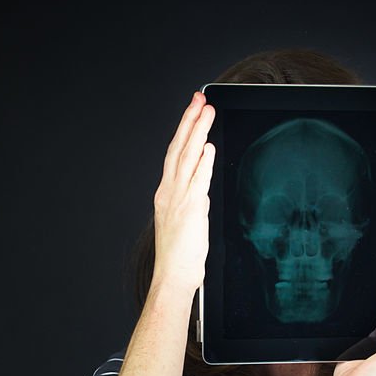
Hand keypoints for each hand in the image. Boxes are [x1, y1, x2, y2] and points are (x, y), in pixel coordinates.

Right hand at [151, 91, 215, 293]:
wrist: (173, 277)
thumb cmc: (180, 256)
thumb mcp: (186, 221)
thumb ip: (194, 200)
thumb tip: (203, 187)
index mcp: (167, 193)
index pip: (175, 154)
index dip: (185, 129)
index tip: (194, 110)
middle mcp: (170, 192)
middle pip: (178, 149)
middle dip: (190, 121)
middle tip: (200, 98)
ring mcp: (178, 200)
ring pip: (186, 158)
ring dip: (197, 133)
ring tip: (206, 111)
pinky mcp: (190, 211)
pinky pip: (197, 182)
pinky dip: (202, 164)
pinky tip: (208, 148)